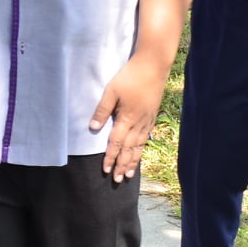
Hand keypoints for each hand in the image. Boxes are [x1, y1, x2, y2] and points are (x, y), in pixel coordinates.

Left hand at [90, 54, 166, 182]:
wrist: (153, 66)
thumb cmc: (130, 77)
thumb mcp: (111, 91)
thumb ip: (102, 110)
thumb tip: (93, 128)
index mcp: (126, 118)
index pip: (116, 143)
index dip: (110, 157)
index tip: (105, 170)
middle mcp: (138, 123)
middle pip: (128, 149)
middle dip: (121, 165)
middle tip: (117, 179)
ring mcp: (147, 121)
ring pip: (138, 146)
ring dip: (132, 161)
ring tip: (128, 174)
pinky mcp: (152, 116)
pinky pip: (145, 138)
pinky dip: (141, 149)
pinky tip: (138, 154)